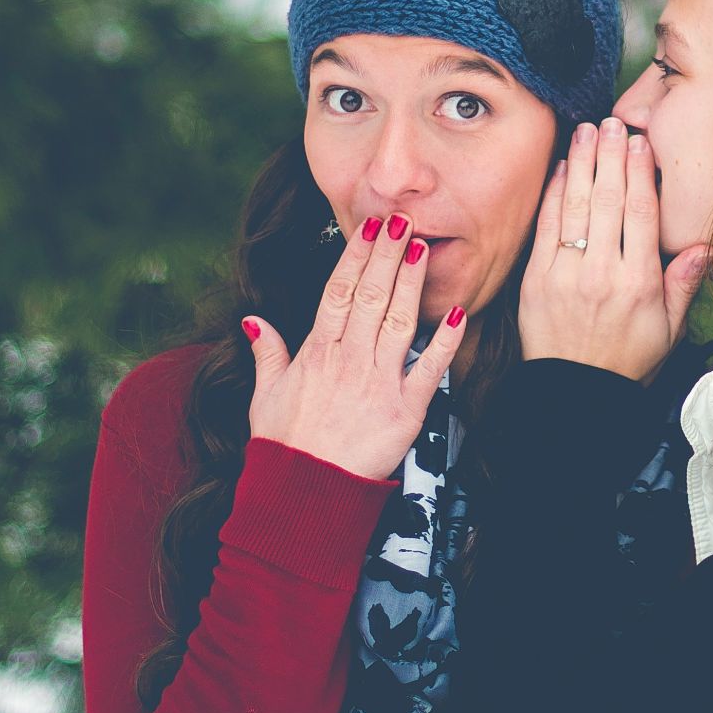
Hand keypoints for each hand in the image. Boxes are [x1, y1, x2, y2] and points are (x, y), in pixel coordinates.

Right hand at [240, 212, 467, 480]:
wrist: (303, 493)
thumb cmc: (284, 447)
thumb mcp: (265, 396)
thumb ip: (267, 354)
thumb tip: (253, 321)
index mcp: (316, 353)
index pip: (338, 292)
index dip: (355, 257)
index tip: (368, 228)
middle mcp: (348, 361)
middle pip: (370, 296)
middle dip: (386, 255)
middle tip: (401, 219)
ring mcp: (377, 383)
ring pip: (397, 321)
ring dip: (411, 283)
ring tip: (423, 248)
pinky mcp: (406, 410)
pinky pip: (429, 370)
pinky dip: (445, 341)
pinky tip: (458, 313)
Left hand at [518, 117, 710, 382]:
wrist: (576, 394)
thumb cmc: (627, 361)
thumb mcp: (669, 330)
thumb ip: (683, 285)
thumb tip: (702, 246)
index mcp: (639, 283)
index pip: (640, 214)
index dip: (641, 173)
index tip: (641, 143)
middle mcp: (603, 273)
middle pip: (608, 200)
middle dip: (611, 156)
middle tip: (613, 122)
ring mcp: (566, 274)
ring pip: (577, 207)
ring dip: (582, 163)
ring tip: (587, 130)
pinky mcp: (537, 279)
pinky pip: (547, 227)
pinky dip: (554, 194)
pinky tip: (563, 167)